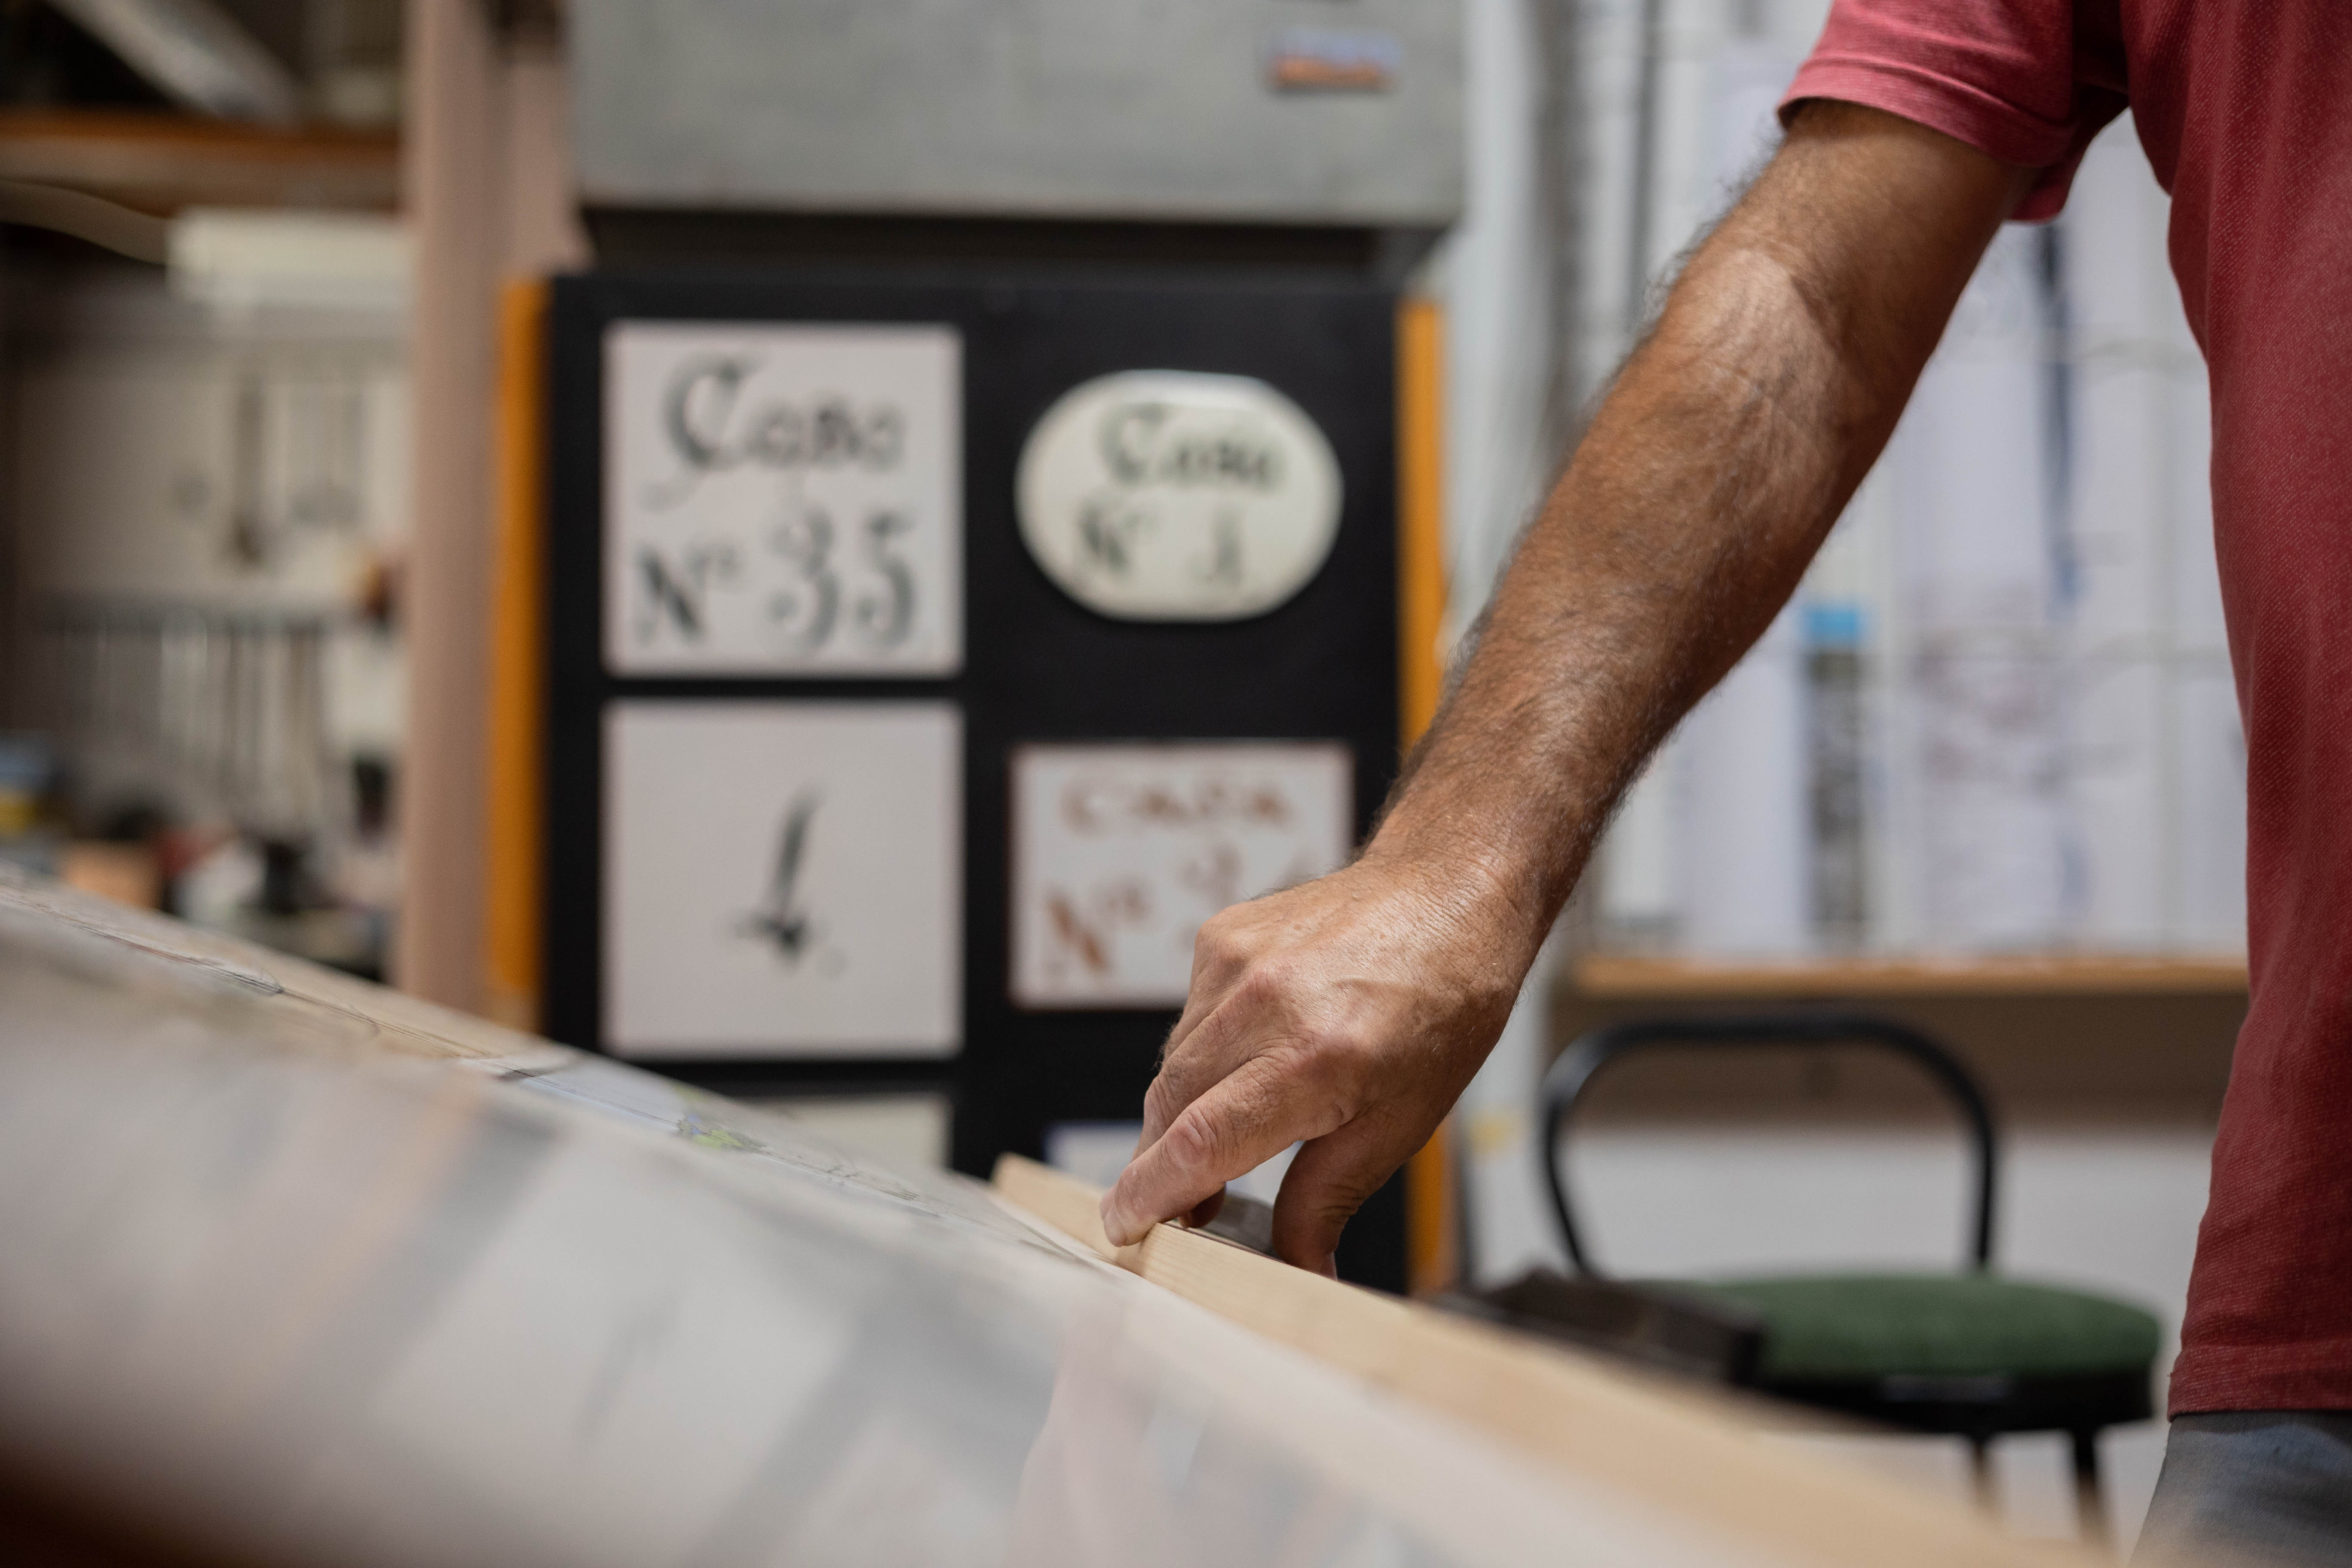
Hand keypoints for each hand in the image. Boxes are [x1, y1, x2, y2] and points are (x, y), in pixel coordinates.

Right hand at [1099, 849, 1541, 1272]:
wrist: (1447, 893)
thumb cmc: (1441, 1010)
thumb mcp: (1399, 1125)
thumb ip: (1327, 1199)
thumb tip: (1296, 1270)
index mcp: (1315, 1060)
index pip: (1199, 1142)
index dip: (1152, 1194)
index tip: (1126, 1229)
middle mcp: (1265, 1005)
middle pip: (1170, 1108)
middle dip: (1159, 1167)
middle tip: (1174, 1212)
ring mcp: (1236, 962)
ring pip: (1174, 1065)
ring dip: (1181, 1114)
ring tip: (1219, 1144)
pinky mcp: (1222, 936)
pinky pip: (1189, 1019)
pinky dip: (1204, 1056)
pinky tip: (1246, 1060)